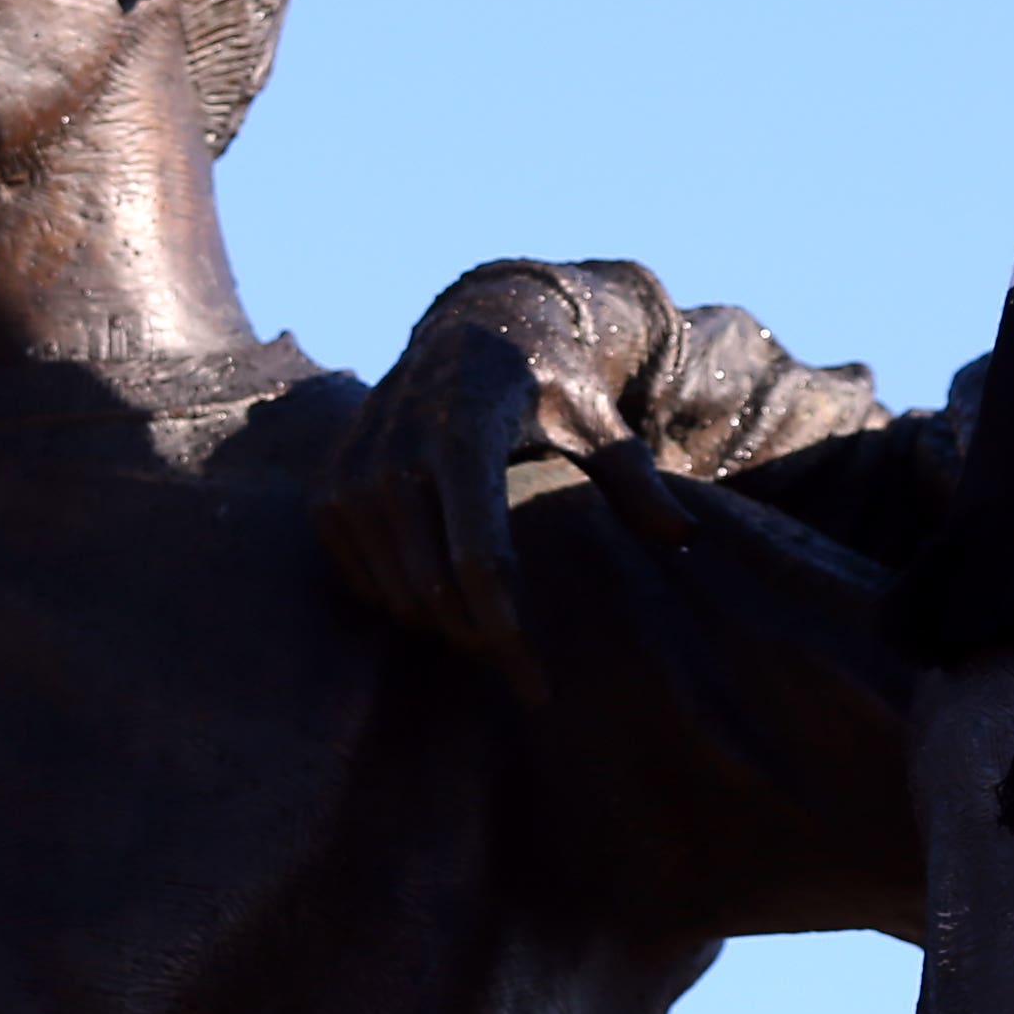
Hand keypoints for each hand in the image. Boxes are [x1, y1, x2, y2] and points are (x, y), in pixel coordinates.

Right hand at [314, 263, 697, 697]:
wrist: (467, 328)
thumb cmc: (547, 384)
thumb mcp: (599, 420)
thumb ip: (635, 479)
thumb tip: (683, 539)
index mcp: (465, 430)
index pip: (477, 559)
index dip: (509, 633)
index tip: (540, 685)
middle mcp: (398, 450)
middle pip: (435, 589)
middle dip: (483, 643)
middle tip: (525, 672)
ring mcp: (354, 471)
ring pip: (396, 593)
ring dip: (444, 628)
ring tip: (493, 634)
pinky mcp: (330, 488)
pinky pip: (361, 579)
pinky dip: (402, 602)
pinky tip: (443, 598)